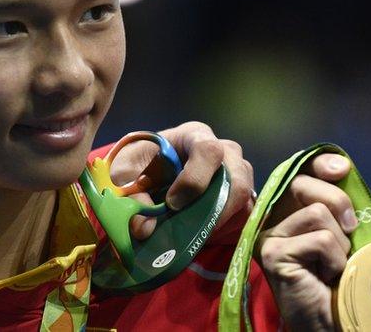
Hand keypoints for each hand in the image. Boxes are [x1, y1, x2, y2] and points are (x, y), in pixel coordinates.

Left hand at [109, 122, 254, 239]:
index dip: (194, 180)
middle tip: (190, 227)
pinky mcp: (239, 194)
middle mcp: (224, 150)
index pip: (209, 150)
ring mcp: (237, 172)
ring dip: (221, 219)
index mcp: (195, 136)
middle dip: (216, 206)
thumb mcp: (125, 172)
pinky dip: (227, 226)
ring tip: (195, 233)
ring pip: (244, 195)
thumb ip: (131, 195)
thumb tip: (145, 228)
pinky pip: (245, 211)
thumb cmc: (141, 163)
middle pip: (238, 175)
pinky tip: (204, 233)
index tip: (172, 203)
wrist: (151, 171)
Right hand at [257, 154, 353, 331]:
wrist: (333, 319)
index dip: (321, 163)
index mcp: (288, 210)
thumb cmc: (341, 277)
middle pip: (305, 183)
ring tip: (332, 265)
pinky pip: (319, 239)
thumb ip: (339, 202)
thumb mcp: (344, 231)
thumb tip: (342, 166)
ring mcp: (268, 236)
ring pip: (318, 213)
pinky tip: (324, 276)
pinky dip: (334, 259)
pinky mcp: (272, 253)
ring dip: (339, 243)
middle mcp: (270, 218)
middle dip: (339, 203)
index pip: (301, 170)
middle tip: (350, 232)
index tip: (342, 170)